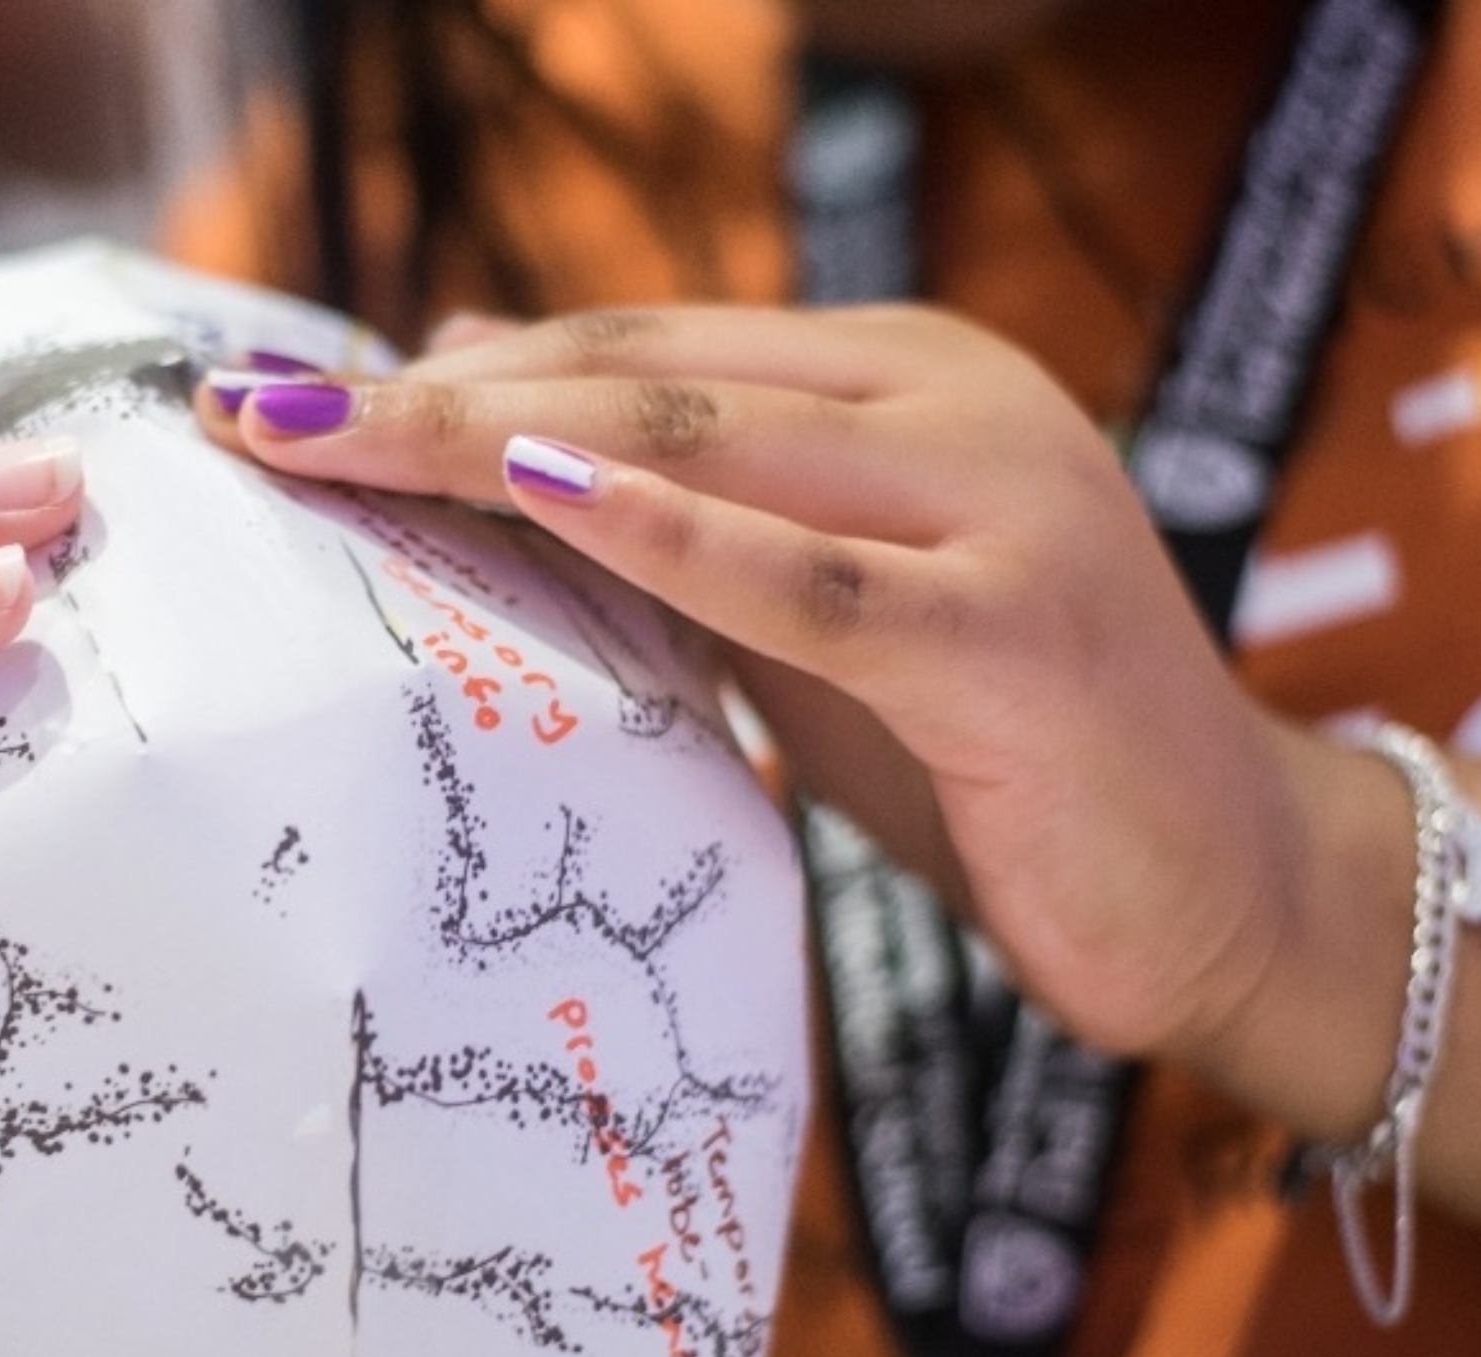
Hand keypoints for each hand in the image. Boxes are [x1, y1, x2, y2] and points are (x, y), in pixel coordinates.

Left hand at [205, 305, 1310, 1068]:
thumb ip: (685, 525)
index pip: (639, 347)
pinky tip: (531, 491)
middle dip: (431, 396)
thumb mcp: (814, 624)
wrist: (1224, 884)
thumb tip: (497, 441)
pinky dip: (666, 531)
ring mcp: (994, 503)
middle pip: (641, 371)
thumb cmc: (997, 760)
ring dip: (489, 438)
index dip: (460, 373)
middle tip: (256, 416)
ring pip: (702, 438)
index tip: (296, 409)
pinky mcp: (1013, 632)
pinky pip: (808, 578)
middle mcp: (950, 406)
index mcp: (900, 383)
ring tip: (321, 440)